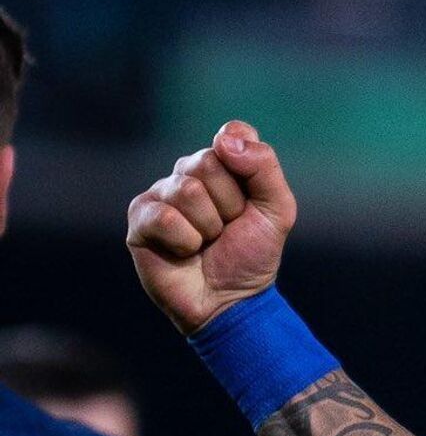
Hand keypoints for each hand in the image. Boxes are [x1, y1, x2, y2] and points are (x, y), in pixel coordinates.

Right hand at [127, 120, 296, 333]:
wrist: (232, 299)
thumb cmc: (253, 254)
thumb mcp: (277, 210)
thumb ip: (264, 167)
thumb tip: (224, 139)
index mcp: (223, 165)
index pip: (233, 136)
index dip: (246, 167)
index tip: (251, 197)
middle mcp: (189, 174)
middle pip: (208, 162)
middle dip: (230, 204)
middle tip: (228, 228)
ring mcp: (161, 194)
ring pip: (187, 190)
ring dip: (209, 226)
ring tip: (207, 242)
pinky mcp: (139, 220)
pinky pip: (163, 216)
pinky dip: (185, 241)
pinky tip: (186, 251)